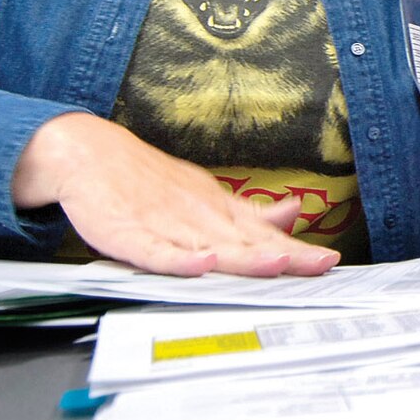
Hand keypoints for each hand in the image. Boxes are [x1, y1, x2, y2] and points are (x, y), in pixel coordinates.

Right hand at [13, 113, 340, 277]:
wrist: (90, 155)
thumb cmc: (151, 182)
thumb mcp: (207, 193)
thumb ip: (249, 213)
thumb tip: (294, 213)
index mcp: (218, 210)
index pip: (265, 236)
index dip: (297, 249)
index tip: (329, 260)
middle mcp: (199, 217)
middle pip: (247, 243)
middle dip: (284, 256)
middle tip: (320, 265)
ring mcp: (166, 224)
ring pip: (210, 246)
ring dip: (244, 256)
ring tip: (277, 263)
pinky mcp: (131, 234)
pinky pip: (157, 252)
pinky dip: (179, 259)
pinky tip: (200, 263)